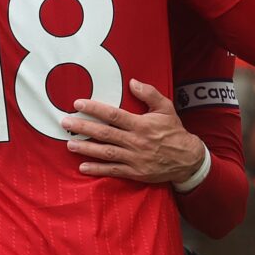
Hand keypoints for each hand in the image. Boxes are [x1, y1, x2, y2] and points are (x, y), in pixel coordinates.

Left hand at [62, 79, 205, 183]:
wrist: (189, 159)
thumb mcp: (166, 108)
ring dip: (86, 149)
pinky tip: (83, 167)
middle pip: (105, 133)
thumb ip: (149, 94)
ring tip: (69, 144)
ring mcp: (134, 158)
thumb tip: (132, 82)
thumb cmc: (174, 131)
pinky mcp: (135, 172)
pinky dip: (98, 170)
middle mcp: (136, 141)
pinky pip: (113, 170)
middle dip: (83, 128)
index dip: (95, 109)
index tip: (78, 104)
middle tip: (65, 123)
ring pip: (106, 152)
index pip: (113, 115)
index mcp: (141, 124)